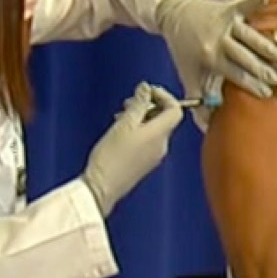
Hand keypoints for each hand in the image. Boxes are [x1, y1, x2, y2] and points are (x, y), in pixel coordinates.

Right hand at [82, 83, 182, 215]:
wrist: (101, 188)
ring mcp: (154, 156)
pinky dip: (137, 130)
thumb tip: (146, 88)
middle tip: (128, 103)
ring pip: (154, 129)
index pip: (175, 109)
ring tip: (120, 116)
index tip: (146, 91)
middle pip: (164, 118)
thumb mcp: (124, 123)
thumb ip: (138, 104)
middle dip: (149, 105)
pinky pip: (147, 140)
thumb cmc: (111, 156)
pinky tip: (119, 132)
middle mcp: (162, 145)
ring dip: (140, 117)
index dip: (164, 96)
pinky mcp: (144, 163)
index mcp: (160, 134)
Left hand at [156, 0, 276, 97]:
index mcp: (210, 57)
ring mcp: (226, 23)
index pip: (234, 74)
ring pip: (250, 35)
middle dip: (261, 68)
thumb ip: (198, 98)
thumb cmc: (184, 46)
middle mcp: (219, 40)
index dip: (251, 85)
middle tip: (276, 78)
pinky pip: (246, 6)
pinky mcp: (230, 9)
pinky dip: (258, 2)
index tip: (266, 93)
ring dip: (265, 44)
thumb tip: (206, 124)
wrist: (174, 14)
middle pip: (245, 56)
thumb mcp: (188, 73)